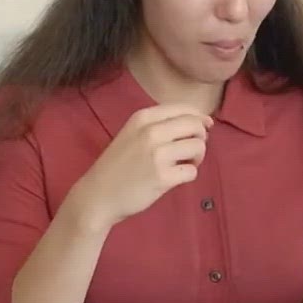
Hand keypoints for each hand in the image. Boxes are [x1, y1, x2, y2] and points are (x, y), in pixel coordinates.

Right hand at [64, 105, 209, 231]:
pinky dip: (188, 175)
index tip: (204, 128)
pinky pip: (192, 171)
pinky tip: (175, 178)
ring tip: (183, 165)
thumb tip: (202, 122)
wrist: (97, 194)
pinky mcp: (162, 177)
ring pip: (198, 147)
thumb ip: (161, 124)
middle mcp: (151, 131)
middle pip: (196, 126)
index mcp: (143, 117)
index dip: (200, 118)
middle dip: (201, 138)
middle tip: (191, 151)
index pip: (184, 108)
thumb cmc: (118, 165)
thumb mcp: (133, 133)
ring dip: (197, 158)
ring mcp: (157, 154)